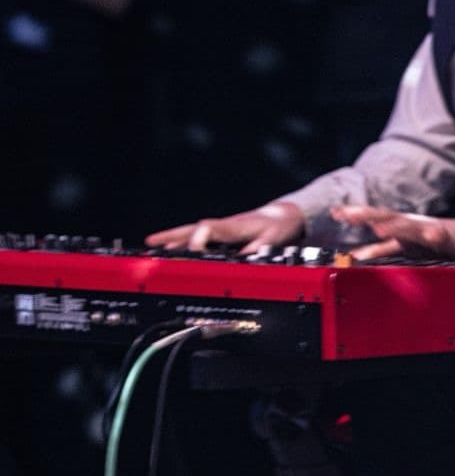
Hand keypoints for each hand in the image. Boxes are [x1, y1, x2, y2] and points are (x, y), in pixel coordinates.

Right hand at [146, 202, 305, 253]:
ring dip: (172, 240)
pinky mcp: (221, 235)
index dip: (197, 239)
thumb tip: (242, 259)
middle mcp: (222, 226)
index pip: (208, 228)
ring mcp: (220, 230)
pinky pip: (198, 238)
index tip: (192, 250)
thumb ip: (257, 249)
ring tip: (151, 247)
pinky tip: (171, 250)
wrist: (283, 216)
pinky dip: (183, 243)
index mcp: (232, 226)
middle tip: (150, 242)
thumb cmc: (276, 227)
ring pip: (191, 233)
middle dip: (171, 236)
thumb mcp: (272, 240)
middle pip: (192, 229)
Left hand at [327, 205, 454, 261]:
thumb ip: (379, 250)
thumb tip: (355, 255)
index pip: (373, 217)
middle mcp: (411, 223)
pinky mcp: (444, 236)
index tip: (335, 212)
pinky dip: (433, 236)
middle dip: (367, 215)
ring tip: (378, 228)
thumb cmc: (432, 241)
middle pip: (386, 217)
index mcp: (399, 224)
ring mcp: (427, 228)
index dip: (355, 214)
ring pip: (409, 227)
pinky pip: (437, 237)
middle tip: (347, 215)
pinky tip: (431, 235)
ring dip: (395, 227)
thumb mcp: (401, 246)